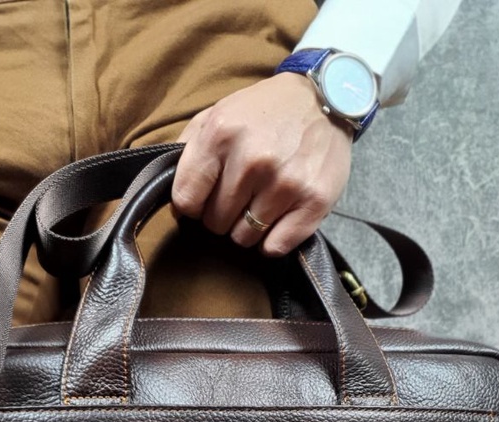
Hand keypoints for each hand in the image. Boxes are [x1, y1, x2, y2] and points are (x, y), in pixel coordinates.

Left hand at [172, 73, 351, 257]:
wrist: (325, 97)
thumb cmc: (265, 112)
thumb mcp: (217, 114)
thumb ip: (188, 152)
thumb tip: (173, 198)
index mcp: (221, 134)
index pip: (186, 201)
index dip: (192, 205)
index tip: (205, 198)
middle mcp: (253, 160)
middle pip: (215, 223)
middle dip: (222, 214)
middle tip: (240, 195)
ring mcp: (286, 183)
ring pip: (244, 238)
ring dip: (248, 227)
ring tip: (260, 202)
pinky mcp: (314, 202)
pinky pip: (275, 247)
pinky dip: (272, 240)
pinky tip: (277, 218)